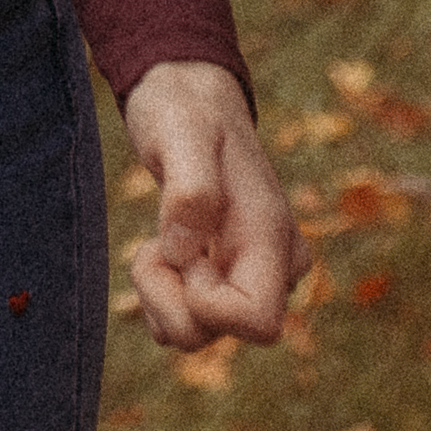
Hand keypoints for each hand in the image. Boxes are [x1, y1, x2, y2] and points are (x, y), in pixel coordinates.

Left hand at [122, 57, 298, 348]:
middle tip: (158, 243)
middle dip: (170, 297)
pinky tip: (163, 248)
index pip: (259, 324)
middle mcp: (271, 267)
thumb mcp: (182, 133)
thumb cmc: (186, 109)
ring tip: (159, 240)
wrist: (189, 95)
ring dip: (160, 295)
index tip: (184, 256)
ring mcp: (248, 276)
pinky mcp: (223, 278)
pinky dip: (161, 293)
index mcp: (270, 238)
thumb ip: (190, 190)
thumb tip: (184, 254)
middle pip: (219, 335)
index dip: (208, 306)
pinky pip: (186, 320)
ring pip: (196, 334)